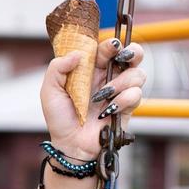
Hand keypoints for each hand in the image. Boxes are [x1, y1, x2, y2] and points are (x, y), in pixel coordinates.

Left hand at [41, 38, 146, 161]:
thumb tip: (77, 54)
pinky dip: (123, 100)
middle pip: (133, 55)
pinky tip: (107, 109)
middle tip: (121, 57)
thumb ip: (57, 68)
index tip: (110, 47)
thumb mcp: (50, 91)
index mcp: (92, 69)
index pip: (108, 49)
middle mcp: (109, 77)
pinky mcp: (127, 107)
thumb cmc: (60, 118)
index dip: (112, 44)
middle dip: (132, 52)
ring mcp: (120, 92)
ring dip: (120, 82)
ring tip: (102, 95)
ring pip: (138, 74)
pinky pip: (136, 94)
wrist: (70, 144)